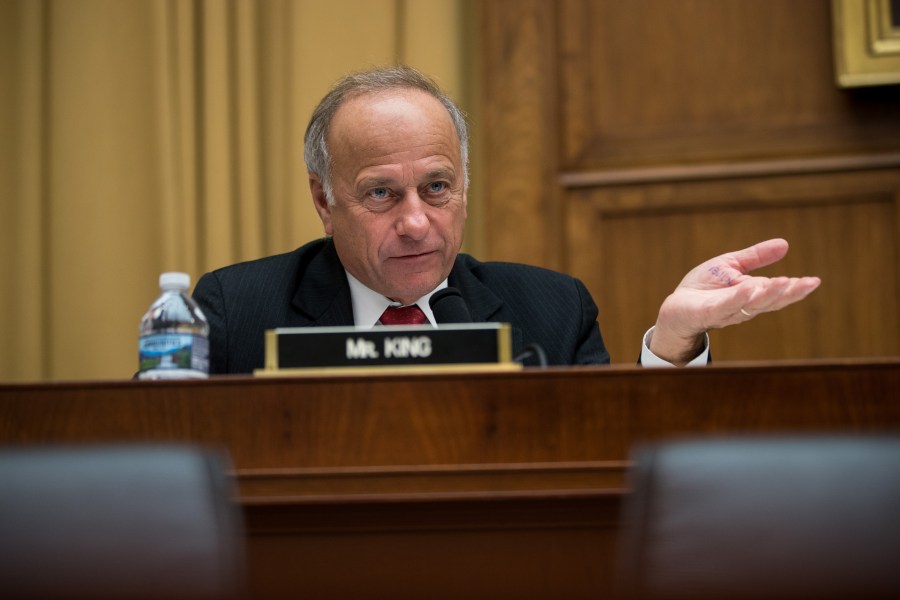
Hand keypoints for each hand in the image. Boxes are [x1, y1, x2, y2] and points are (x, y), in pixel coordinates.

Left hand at [648, 238, 820, 364]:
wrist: (675, 309)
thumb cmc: (703, 289)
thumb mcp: (731, 266)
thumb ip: (756, 257)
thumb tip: (785, 244)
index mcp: (751, 294)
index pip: (777, 292)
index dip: (795, 288)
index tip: (814, 281)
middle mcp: (743, 306)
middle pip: (770, 301)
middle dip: (790, 293)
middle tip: (809, 284)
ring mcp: (727, 311)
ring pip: (752, 305)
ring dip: (769, 294)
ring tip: (784, 282)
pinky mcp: (708, 312)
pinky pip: (725, 306)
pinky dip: (738, 298)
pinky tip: (749, 289)